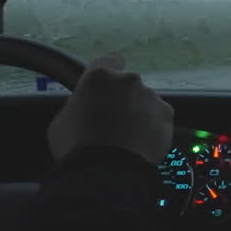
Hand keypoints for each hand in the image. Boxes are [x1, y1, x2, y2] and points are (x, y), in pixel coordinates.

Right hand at [47, 55, 173, 164]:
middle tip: (113, 120)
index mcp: (100, 76)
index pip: (110, 60)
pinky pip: (158, 116)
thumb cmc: (76, 145)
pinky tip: (141, 142)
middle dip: (123, 97)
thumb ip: (80, 103)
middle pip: (128, 84)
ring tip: (128, 136)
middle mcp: (129, 80)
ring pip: (146, 100)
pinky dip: (153, 126)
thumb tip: (87, 105)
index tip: (107, 86)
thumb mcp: (63, 119)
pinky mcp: (167, 115)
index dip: (109, 71)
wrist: (106, 170)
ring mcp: (151, 96)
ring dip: (139, 112)